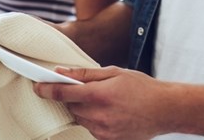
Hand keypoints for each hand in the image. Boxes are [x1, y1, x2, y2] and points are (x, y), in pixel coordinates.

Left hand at [33, 66, 168, 139]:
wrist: (166, 110)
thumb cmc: (142, 88)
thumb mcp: (114, 72)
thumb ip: (84, 74)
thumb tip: (61, 72)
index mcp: (100, 95)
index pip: (63, 93)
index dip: (47, 89)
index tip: (37, 87)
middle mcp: (99, 115)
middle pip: (70, 107)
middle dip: (72, 97)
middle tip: (86, 89)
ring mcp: (104, 131)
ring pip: (80, 118)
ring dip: (83, 109)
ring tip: (102, 100)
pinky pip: (91, 128)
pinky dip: (93, 119)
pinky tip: (108, 112)